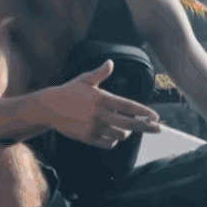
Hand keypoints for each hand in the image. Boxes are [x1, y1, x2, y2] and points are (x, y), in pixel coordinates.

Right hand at [46, 59, 161, 149]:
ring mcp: (93, 127)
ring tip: (126, 129)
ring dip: (126, 133)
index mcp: (102, 98)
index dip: (144, 111)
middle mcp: (99, 114)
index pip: (128, 106)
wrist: (48, 108)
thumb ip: (100, 73)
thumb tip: (111, 62)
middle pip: (129, 123)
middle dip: (146, 127)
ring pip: (120, 135)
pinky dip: (114, 141)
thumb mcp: (84, 80)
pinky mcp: (87, 138)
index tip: (155, 116)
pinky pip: (108, 143)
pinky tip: (114, 136)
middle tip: (158, 129)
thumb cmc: (68, 92)